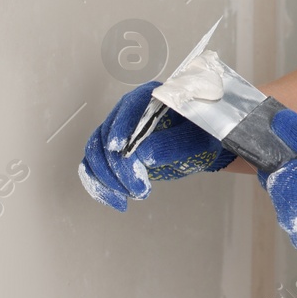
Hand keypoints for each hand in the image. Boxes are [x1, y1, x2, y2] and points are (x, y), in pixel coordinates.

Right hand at [79, 81, 235, 210]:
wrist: (199, 148)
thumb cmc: (201, 136)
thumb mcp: (196, 140)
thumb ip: (174, 144)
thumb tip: (144, 154)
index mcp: (151, 97)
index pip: (128, 107)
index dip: (120, 127)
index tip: (120, 150)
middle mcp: (129, 111)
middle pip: (107, 134)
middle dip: (118, 166)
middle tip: (139, 188)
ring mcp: (117, 130)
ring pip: (96, 152)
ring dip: (108, 178)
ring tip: (132, 195)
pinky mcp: (113, 151)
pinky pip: (95, 166)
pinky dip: (101, 184)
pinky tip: (117, 200)